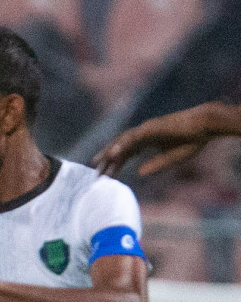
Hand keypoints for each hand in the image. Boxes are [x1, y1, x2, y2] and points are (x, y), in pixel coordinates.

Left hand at [93, 104, 216, 177]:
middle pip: (120, 146)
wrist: (205, 126)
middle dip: (107, 159)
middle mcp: (144, 134)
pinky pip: (134, 136)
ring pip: (123, 140)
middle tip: (96, 172)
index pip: (126, 153)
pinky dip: (122, 144)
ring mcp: (147, 129)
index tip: (105, 175)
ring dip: (110, 151)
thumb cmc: (192, 140)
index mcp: (148, 141)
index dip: (115, 164)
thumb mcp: (171, 158)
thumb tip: (139, 174)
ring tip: (99, 162)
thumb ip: (155, 165)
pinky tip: (113, 153)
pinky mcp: (152, 127)